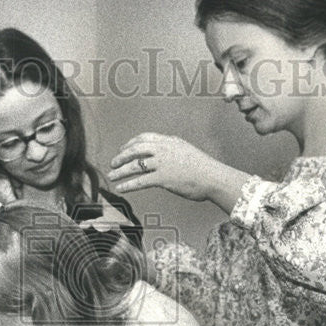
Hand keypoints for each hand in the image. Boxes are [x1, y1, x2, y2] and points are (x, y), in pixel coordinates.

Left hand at [109, 133, 223, 201]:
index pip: (144, 138)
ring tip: (112, 177)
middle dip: (121, 156)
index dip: (130, 143)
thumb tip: (164, 158)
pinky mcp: (163, 178)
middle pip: (135, 149)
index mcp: (170, 141)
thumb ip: (173, 152)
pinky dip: (128, 184)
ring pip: (135, 165)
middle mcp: (164, 149)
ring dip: (121, 171)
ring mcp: (163, 163)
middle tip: (113, 164)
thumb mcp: (187, 152)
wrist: (214, 178)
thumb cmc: (204, 169)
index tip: (123, 149)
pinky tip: (121, 188)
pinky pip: (140, 181)